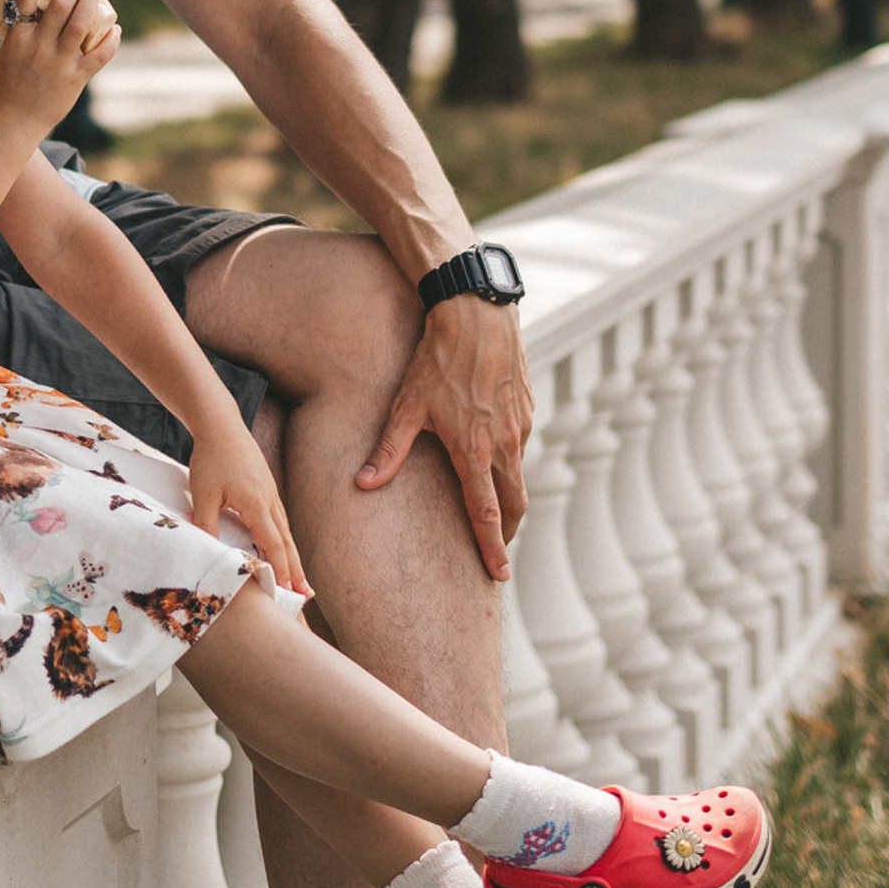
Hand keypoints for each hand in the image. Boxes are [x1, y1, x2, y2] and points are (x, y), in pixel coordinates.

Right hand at [0, 0, 119, 128]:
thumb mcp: (10, 51)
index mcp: (19, 37)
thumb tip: (39, 3)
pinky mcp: (75, 78)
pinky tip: (114, 28)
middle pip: (59, 5)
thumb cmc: (11, 84)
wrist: (14, 120)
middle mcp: (38, 46)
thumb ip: (24, 30)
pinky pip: (99, 54)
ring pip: (80, 24)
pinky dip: (110, 40)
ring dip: (90, 3)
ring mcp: (58, 62)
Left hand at [188, 419, 306, 594]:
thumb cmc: (211, 458)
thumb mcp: (203, 494)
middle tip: (307, 594)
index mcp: (257, 504)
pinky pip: (279, 520)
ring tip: (300, 578)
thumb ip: (205, 525)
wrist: (221, 425)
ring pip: (285, 531)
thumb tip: (207, 552)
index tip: (288, 590)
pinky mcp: (266, 488)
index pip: (274, 544)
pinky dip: (284, 539)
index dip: (282, 569)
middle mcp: (269, 500)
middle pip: (287, 542)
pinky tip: (282, 547)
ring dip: (293, 556)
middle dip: (296, 570)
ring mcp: (270, 493)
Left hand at [356, 297, 533, 581]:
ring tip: (493, 508)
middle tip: (496, 551)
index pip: (486, 514)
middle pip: (514, 503)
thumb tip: (361, 484)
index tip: (498, 574)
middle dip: (506, 531)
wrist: (476, 313)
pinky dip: (510, 460)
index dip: (491, 548)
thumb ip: (388, 451)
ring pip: (519, 473)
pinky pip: (521, 444)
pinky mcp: (527, 406)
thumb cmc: (436, 359)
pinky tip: (493, 455)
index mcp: (474, 451)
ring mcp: (520, 424)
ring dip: (509, 495)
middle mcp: (505, 443)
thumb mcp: (406, 406)